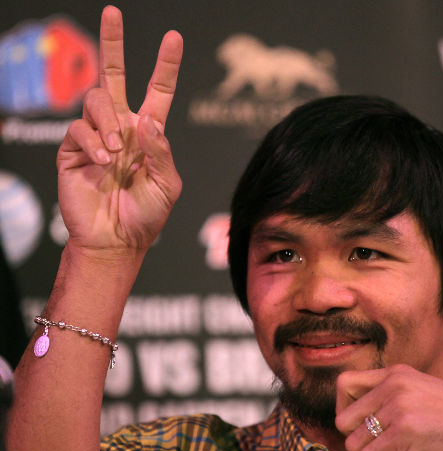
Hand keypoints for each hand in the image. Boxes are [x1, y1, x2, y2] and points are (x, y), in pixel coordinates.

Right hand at [57, 6, 182, 253]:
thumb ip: (161, 151)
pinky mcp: (72, 148)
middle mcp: (122, 128)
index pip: (158, 92)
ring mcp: (96, 136)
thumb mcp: (167, 184)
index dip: (166, 66)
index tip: (174, 38)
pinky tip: (102, 161)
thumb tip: (147, 119)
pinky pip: (78, 128)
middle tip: (113, 12)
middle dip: (114, 44)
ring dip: (108, 121)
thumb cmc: (147, 215)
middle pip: (114, 76)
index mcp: (149, 134)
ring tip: (115, 152)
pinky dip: (92, 142)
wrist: (116, 240)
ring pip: (96, 101)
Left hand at [335, 364, 442, 450]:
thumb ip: (390, 397)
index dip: (346, 409)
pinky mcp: (403, 430)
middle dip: (358, 439)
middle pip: (343, 419)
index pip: (344, 383)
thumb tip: (348, 421)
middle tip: (381, 447)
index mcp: (396, 373)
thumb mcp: (420, 394)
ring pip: (354, 444)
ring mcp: (398, 406)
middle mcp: (393, 384)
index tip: (362, 426)